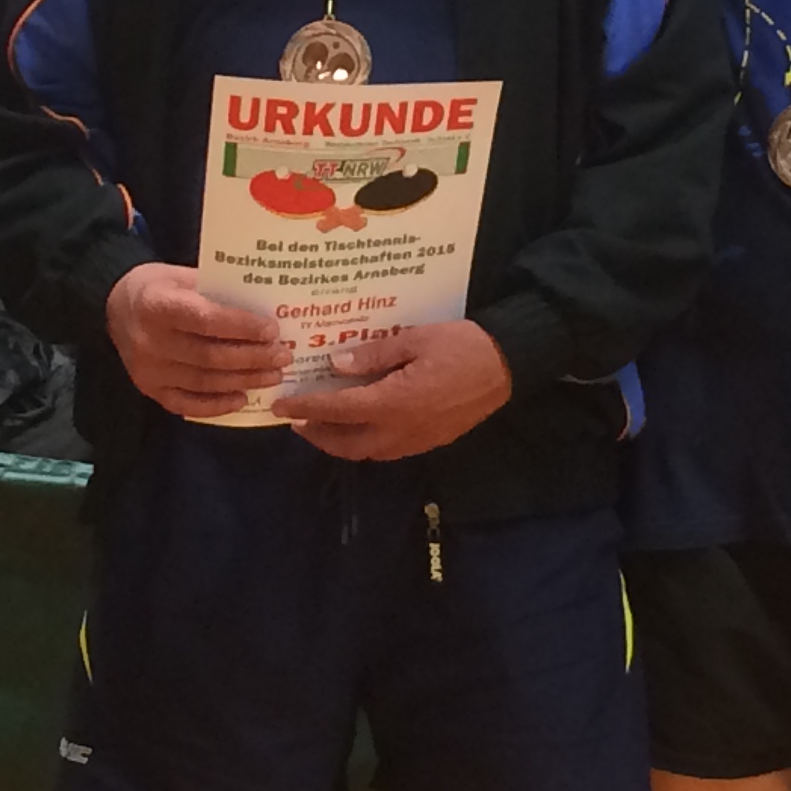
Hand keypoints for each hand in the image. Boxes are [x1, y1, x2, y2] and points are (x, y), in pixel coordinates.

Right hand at [106, 263, 286, 419]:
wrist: (114, 307)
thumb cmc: (157, 287)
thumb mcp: (181, 275)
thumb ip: (215, 290)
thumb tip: (265, 306)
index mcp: (157, 305)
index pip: (206, 320)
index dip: (241, 326)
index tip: (272, 329)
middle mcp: (149, 342)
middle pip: (209, 356)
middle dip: (252, 358)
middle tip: (282, 356)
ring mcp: (147, 371)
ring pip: (203, 382)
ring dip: (243, 380)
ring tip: (273, 376)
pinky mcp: (149, 390)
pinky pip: (187, 404)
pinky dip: (217, 404)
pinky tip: (242, 398)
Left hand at [273, 321, 512, 460]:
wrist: (508, 365)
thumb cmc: (461, 345)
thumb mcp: (414, 339)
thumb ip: (373, 355)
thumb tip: (336, 366)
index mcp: (394, 402)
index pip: (338, 410)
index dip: (306, 408)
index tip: (282, 404)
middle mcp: (401, 430)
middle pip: (347, 444)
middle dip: (317, 435)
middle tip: (297, 419)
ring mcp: (417, 440)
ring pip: (366, 452)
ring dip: (339, 442)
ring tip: (323, 424)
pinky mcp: (430, 441)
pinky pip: (386, 450)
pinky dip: (364, 443)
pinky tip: (360, 426)